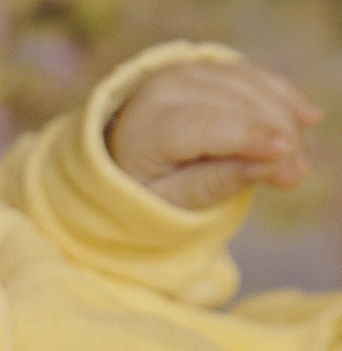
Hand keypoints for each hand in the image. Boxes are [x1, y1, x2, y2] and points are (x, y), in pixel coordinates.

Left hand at [106, 59, 321, 209]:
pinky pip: (253, 76)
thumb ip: (214, 184)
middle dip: (274, 137)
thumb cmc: (146, 186)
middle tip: (296, 176)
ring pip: (250, 87)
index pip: (203, 125)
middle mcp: (164, 89)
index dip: (247, 136)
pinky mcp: (208, 68)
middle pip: (234, 105)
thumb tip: (265, 166)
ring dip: (284, 121)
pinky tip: (306, 118)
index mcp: (146, 127)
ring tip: (298, 164)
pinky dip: (281, 97)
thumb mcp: (171, 199)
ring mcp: (186, 72)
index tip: (284, 154)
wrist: (126, 157)